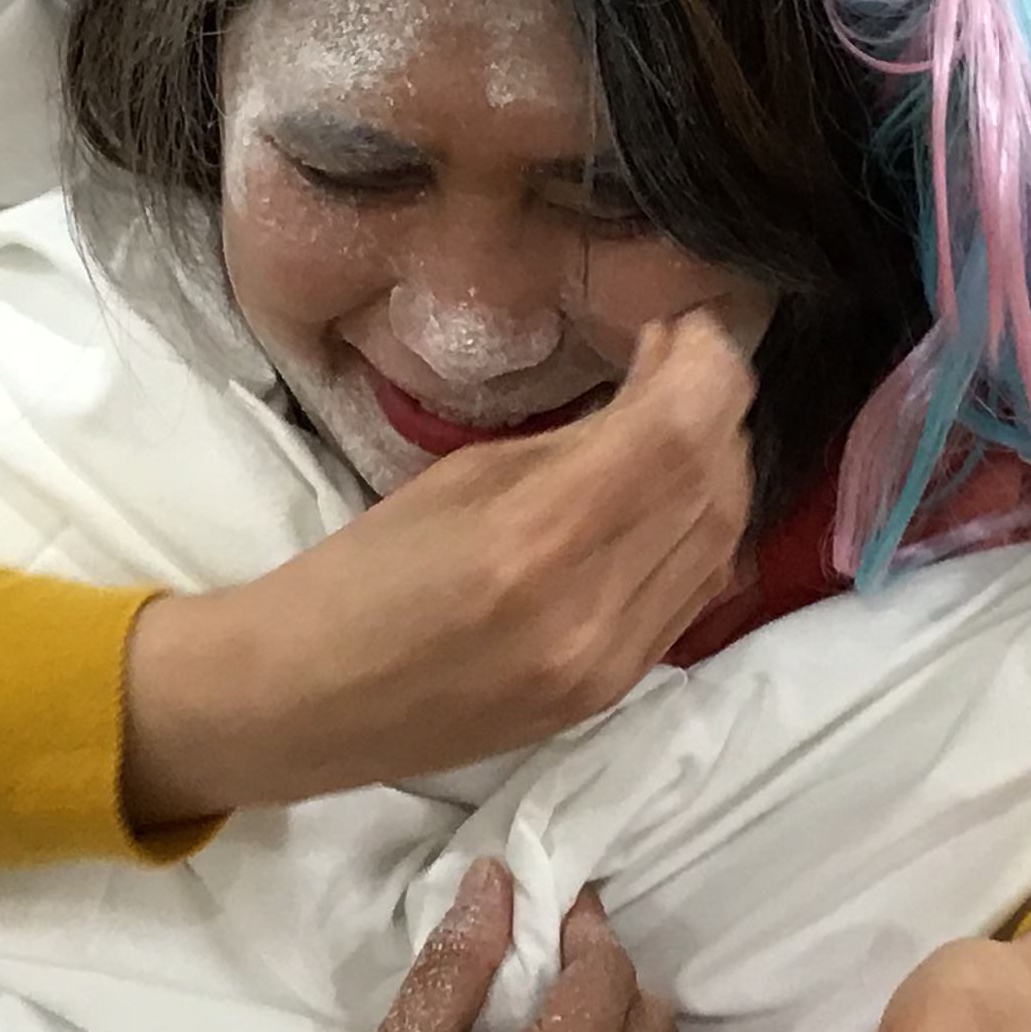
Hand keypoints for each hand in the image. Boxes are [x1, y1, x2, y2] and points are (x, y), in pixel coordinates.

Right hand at [122, 315, 753, 825]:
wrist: (309, 704)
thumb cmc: (361, 573)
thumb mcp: (461, 477)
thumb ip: (575, 442)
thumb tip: (660, 389)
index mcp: (533, 537)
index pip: (680, 432)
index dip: (709, 366)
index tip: (686, 327)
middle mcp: (591, 609)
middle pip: (715, 485)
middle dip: (717, 408)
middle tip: (683, 362)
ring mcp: (611, 664)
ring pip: (721, 542)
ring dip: (718, 467)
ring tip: (682, 420)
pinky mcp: (614, 693)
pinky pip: (696, 594)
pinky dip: (701, 531)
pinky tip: (671, 495)